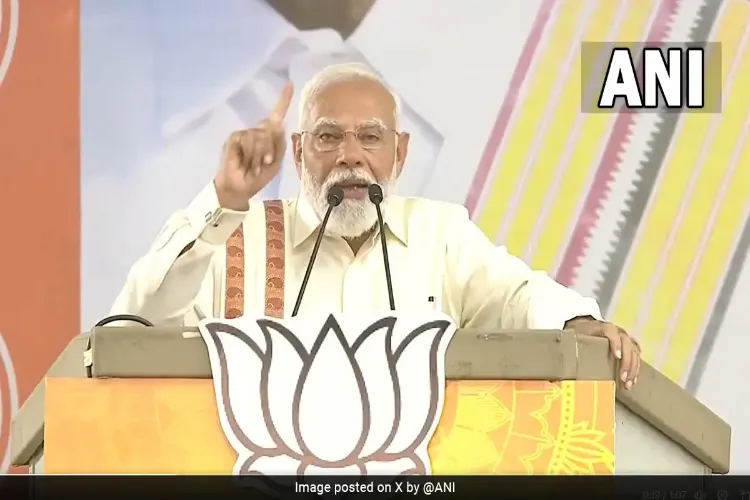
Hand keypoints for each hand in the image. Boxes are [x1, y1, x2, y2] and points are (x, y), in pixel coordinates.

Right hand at [214, 83, 293, 209]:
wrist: (241, 188)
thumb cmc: (258, 177)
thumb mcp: (275, 163)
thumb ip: (279, 144)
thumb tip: (277, 125)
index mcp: (269, 136)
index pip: (277, 115)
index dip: (283, 100)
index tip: (290, 84)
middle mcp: (257, 131)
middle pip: (271, 129)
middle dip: (269, 149)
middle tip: (264, 164)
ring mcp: (245, 133)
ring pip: (260, 136)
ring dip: (259, 155)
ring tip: (253, 166)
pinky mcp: (234, 137)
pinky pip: (248, 139)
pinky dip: (250, 154)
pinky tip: (245, 163)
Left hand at [564, 317, 640, 389]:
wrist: (585, 326)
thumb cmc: (579, 333)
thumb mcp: (574, 336)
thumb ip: (572, 344)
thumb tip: (562, 359)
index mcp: (602, 326)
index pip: (611, 331)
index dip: (615, 342)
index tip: (616, 356)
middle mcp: (617, 331)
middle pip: (627, 343)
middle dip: (627, 361)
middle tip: (622, 378)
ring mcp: (624, 338)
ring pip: (634, 351)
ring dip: (633, 368)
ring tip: (628, 384)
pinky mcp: (629, 345)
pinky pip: (636, 356)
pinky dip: (635, 369)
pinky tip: (632, 381)